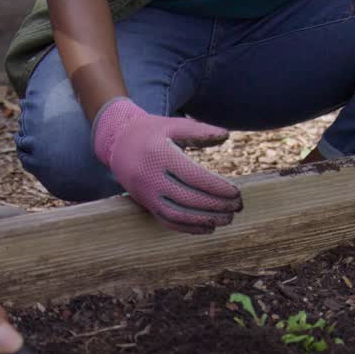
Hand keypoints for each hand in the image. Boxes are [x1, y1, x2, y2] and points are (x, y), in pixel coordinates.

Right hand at [92, 98, 241, 234]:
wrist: (117, 143)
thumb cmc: (151, 131)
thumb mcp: (173, 125)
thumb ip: (200, 131)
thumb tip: (226, 135)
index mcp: (159, 155)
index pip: (194, 177)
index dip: (217, 188)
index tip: (236, 193)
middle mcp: (151, 177)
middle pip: (188, 198)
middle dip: (216, 206)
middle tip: (237, 207)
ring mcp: (146, 194)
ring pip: (178, 215)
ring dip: (205, 220)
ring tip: (227, 218)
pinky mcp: (145, 204)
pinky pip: (168, 222)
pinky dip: (189, 228)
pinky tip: (208, 227)